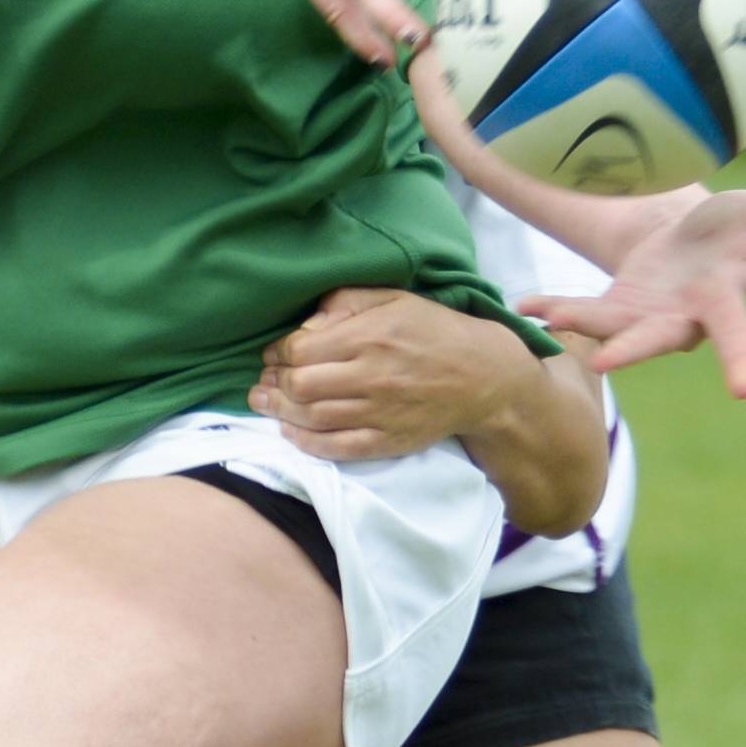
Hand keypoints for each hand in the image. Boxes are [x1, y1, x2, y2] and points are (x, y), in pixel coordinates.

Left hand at [250, 286, 535, 462]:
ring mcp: (378, 413)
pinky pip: (335, 447)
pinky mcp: (387, 441)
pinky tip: (290, 431)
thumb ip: (346, 302)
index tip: (274, 354)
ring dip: (280, 412)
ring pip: (311, 417)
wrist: (481, 377)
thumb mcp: (394, 299)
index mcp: (369, 337)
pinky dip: (305, 442)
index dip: (278, 353)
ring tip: (265, 404)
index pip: (301, 349)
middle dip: (273, 384)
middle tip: (264, 382)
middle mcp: (370, 376)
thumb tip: (307, 324)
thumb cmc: (433, 331)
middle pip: (300, 386)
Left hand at [517, 187, 745, 398]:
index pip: (736, 332)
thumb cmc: (737, 226)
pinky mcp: (613, 308)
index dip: (741, 358)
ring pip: (610, 327)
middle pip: (657, 338)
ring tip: (545, 315)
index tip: (745, 391)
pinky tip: (524, 307)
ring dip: (579, 323)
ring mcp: (644, 317)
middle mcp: (680, 320)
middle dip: (634, 348)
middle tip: (608, 361)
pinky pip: (581, 312)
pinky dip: (553, 308)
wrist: (692, 237)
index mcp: (721, 301)